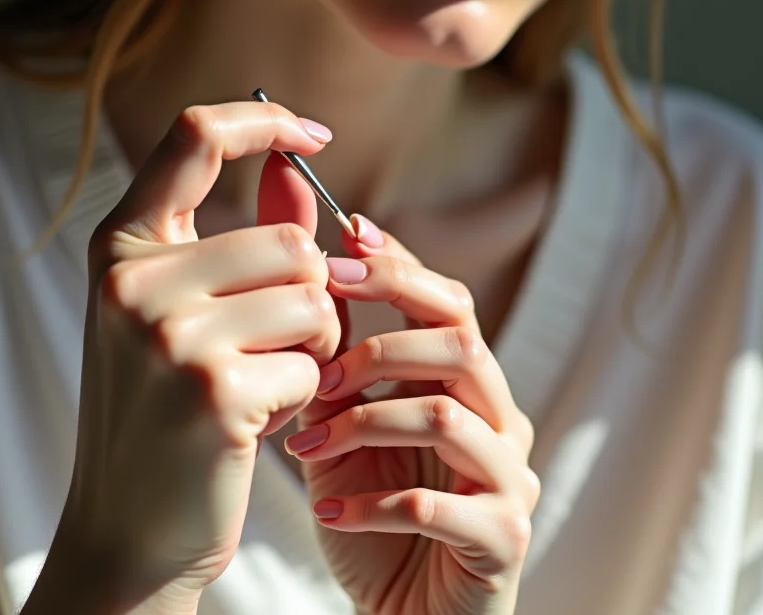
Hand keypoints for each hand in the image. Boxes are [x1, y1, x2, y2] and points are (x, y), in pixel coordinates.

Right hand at [59, 101, 340, 611]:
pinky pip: (313, 362)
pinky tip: (261, 422)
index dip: (264, 121)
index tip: (312, 136)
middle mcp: (133, 280)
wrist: (130, 528)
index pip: (196, 136)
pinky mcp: (212, 390)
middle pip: (292, 241)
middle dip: (311, 295)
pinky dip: (306, 393)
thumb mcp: (191, 311)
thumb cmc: (168, 410)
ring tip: (267, 380)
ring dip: (314, 345)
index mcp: (122, 247)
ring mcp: (168, 333)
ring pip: (315, 298)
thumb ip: (251, 234)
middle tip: (281, 342)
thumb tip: (298, 168)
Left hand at [289, 223, 538, 614]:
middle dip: (382, 342)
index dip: (401, 267)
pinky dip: (373, 502)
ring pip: (447, 415)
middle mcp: (498, 420)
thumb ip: (342, 366)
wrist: (403, 609)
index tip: (345, 238)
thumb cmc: (373, 510)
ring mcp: (508, 477)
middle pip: (460, 344)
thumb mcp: (347, 427)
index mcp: (467, 385)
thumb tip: (315, 284)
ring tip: (307, 442)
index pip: (450, 303)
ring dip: (366, 420)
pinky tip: (329, 510)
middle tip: (321, 362)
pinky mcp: (502, 537)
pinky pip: (438, 506)